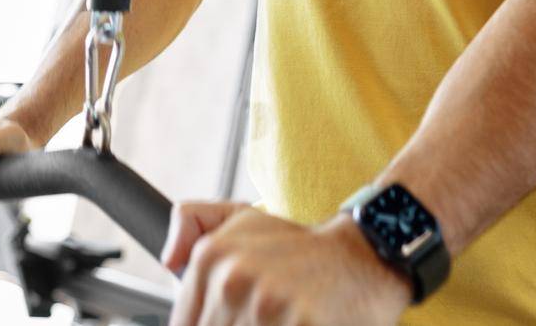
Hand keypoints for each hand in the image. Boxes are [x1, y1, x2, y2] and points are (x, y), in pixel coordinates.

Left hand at [161, 201, 409, 325]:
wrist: (366, 256)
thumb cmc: (300, 248)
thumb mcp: (243, 220)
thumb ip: (194, 226)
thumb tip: (169, 260)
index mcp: (211, 258)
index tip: (237, 321)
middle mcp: (233, 280)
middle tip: (266, 318)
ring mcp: (267, 306)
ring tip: (282, 320)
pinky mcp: (302, 325)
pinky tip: (300, 323)